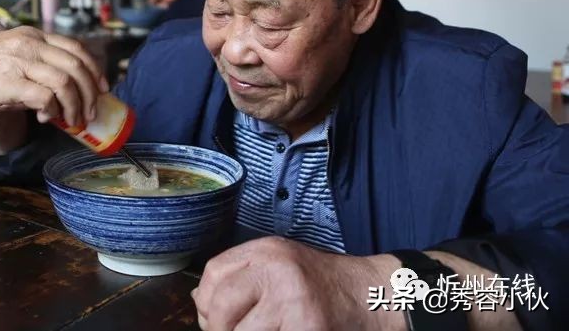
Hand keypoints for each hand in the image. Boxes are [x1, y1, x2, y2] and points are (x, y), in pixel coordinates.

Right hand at [0, 26, 108, 127]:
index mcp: (33, 35)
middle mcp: (30, 44)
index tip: (102, 88)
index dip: (94, 69)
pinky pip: (46, 97)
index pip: (76, 47)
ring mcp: (21, 61)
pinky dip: (53, 111)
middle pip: (77, 65)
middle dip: (91, 92)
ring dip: (75, 106)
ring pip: (66, 82)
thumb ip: (35, 65)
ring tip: (73, 121)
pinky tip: (47, 119)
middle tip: (90, 112)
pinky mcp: (11, 82)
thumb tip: (62, 92)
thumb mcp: (10, 54)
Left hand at [192, 236, 403, 330]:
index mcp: (266, 251)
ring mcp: (292, 300)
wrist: (373, 295)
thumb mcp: (279, 267)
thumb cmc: (322, 284)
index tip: (212, 318)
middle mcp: (276, 270)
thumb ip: (241, 278)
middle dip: (218, 329)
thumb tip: (200, 300)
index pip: (214, 273)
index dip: (206, 302)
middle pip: (221, 306)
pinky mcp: (307, 327)